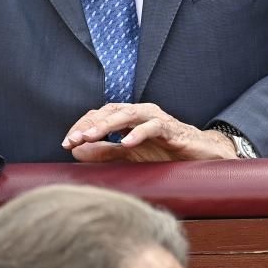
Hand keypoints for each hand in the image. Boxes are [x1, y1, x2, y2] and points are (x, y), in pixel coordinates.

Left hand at [61, 102, 237, 162]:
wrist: (200, 155)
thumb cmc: (165, 152)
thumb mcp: (129, 155)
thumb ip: (104, 152)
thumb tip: (76, 151)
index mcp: (129, 117)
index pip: (100, 115)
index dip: (82, 127)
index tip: (67, 143)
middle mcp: (141, 113)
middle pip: (110, 111)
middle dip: (90, 125)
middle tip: (74, 140)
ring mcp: (157, 118)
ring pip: (129, 114)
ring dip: (108, 125)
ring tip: (92, 137)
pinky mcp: (172, 129)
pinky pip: (154, 127)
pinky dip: (139, 134)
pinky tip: (127, 143)